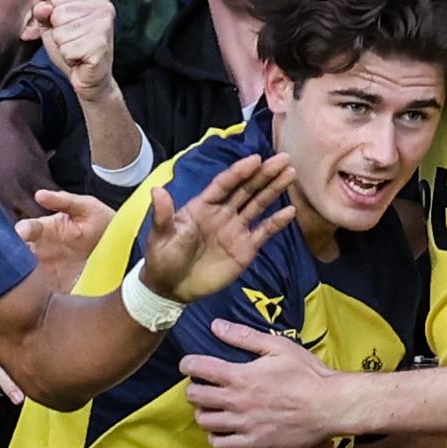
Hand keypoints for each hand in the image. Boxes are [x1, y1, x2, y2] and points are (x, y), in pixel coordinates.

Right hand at [16, 189, 113, 293]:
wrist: (123, 250)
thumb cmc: (101, 223)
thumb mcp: (87, 207)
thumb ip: (64, 201)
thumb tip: (39, 194)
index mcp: (44, 230)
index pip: (25, 230)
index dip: (22, 231)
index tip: (22, 232)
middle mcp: (40, 251)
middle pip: (18, 255)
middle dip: (14, 257)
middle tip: (17, 258)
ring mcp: (46, 272)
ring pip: (25, 277)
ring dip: (23, 278)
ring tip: (28, 278)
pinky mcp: (56, 289)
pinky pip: (41, 295)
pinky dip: (37, 296)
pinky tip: (40, 295)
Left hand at [34, 0, 116, 102]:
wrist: (91, 78)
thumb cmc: (73, 49)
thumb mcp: (53, 26)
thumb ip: (43, 12)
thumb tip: (42, 7)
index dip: (54, 17)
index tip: (69, 29)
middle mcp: (103, 7)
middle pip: (58, 14)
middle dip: (58, 33)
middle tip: (73, 42)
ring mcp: (104, 26)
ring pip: (61, 33)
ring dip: (63, 46)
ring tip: (77, 50)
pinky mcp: (101, 46)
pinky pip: (68, 49)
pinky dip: (69, 58)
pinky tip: (81, 59)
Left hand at [139, 152, 295, 302]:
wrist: (172, 288)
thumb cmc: (163, 258)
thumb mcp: (160, 236)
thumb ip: (163, 214)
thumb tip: (156, 190)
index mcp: (203, 206)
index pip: (225, 184)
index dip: (240, 171)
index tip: (256, 159)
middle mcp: (222, 213)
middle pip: (246, 189)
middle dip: (264, 174)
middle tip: (283, 159)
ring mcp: (235, 230)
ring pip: (258, 205)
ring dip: (274, 190)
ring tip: (290, 174)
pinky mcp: (245, 249)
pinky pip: (264, 232)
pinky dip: (277, 222)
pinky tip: (290, 211)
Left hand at [183, 319, 335, 447]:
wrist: (330, 407)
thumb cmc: (308, 374)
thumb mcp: (278, 347)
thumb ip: (244, 337)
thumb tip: (216, 326)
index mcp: (240, 376)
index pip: (198, 368)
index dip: (188, 364)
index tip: (190, 364)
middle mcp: (237, 402)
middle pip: (195, 396)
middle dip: (194, 387)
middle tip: (203, 385)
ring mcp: (244, 425)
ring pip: (204, 421)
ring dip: (203, 412)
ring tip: (213, 406)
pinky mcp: (253, 444)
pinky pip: (220, 444)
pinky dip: (216, 435)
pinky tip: (224, 428)